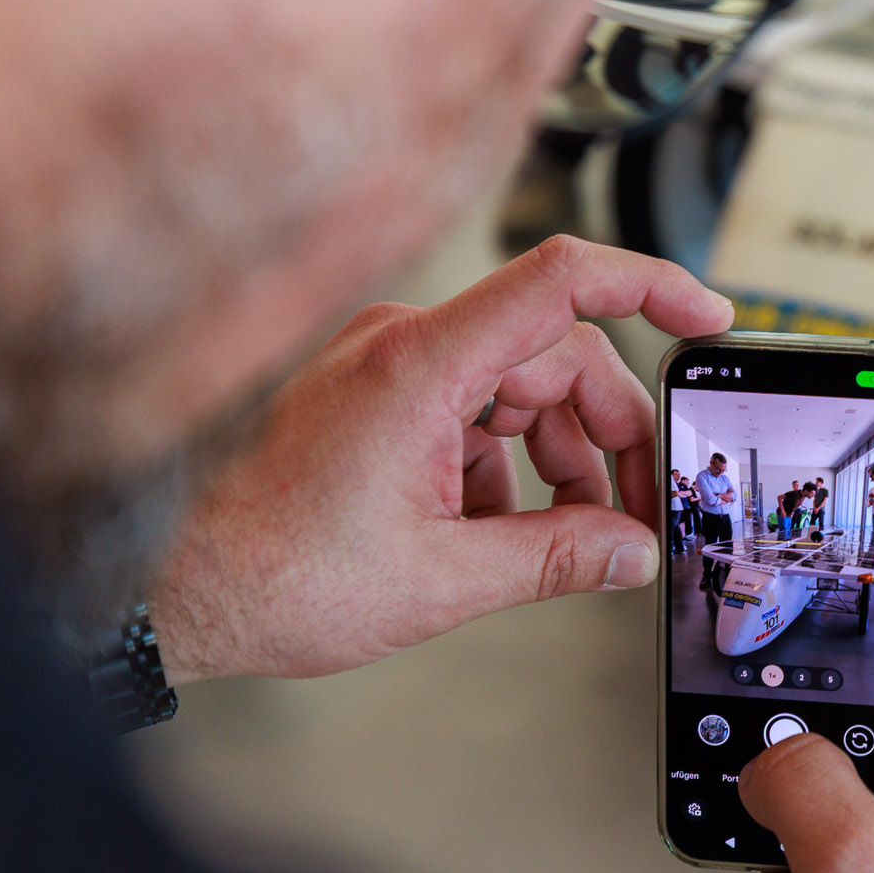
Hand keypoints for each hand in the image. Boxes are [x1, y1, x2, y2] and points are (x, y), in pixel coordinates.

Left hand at [151, 236, 732, 680]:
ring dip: (555, 457)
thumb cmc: (266, 575)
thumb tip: (629, 553)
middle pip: (556, 354)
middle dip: (607, 432)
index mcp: (422, 363)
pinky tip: (493, 531)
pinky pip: (471, 408)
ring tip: (562, 536)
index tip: (710, 320)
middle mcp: (403, 343)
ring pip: (517, 385)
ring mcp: (385, 365)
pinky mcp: (372, 395)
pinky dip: (503, 464)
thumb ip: (555, 558)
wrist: (163, 592)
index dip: (653, 286)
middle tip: (635, 511)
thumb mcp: (438, 580)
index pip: (563, 280)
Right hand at [740, 571, 873, 872]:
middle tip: (769, 751)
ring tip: (796, 866)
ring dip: (798, 818)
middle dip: (809, 733)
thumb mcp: (849, 860)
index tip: (823, 563)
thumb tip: (764, 758)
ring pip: (842, 773)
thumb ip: (795, 778)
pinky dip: (807, 871)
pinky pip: (838, 837)